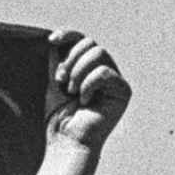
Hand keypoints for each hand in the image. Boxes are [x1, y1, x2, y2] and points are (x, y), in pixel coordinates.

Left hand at [45, 30, 131, 150]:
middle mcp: (106, 70)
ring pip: (98, 54)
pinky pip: (104, 72)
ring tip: (72, 92)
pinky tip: (85, 101)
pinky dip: (88, 85)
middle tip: (63, 83)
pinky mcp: (123, 91)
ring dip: (78, 73)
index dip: (69, 35)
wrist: (66, 139)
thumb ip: (59, 58)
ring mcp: (116, 80)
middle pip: (91, 44)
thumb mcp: (55, 80)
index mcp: (90, 67)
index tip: (52, 40)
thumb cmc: (59, 116)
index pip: (83, 40)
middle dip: (71, 61)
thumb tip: (57, 38)